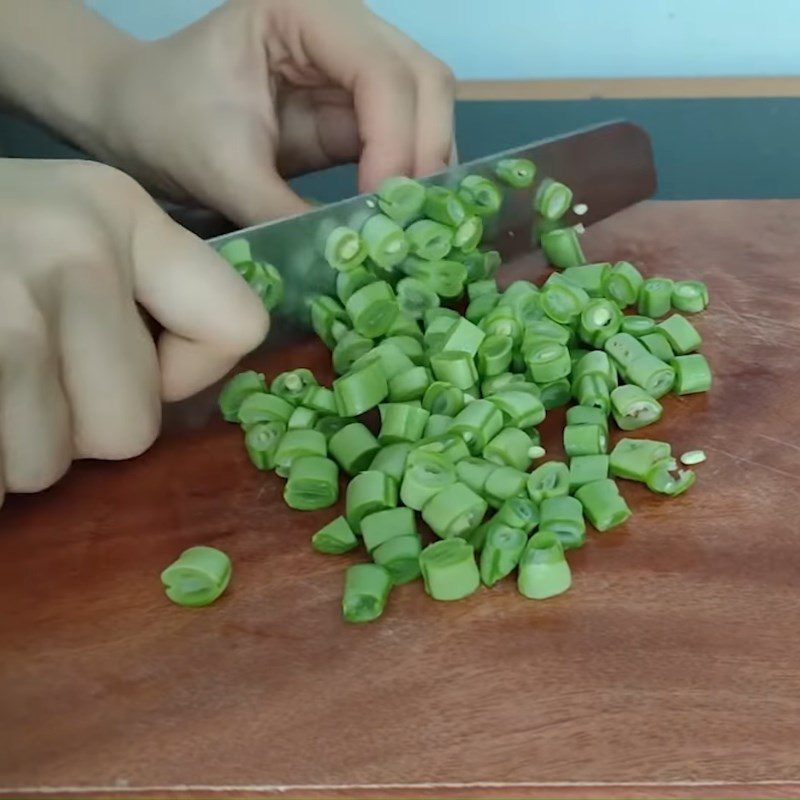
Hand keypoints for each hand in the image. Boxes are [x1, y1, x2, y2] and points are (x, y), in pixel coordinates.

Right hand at [0, 158, 267, 506]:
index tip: (137, 359)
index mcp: (116, 211)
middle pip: (133, 427)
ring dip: (7, 454)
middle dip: (75, 429)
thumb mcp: (54, 234)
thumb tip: (176, 383)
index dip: (188, 372)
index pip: (238, 326)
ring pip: (48, 466)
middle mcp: (69, 248)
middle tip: (14, 375)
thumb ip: (132, 298)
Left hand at [91, 0, 455, 224]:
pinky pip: (403, 139)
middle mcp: (342, 26)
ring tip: (404, 222)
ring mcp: (351, 68)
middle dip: (424, 152)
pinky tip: (395, 214)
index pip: (381, 72)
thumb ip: (286, 211)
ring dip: (424, 166)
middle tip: (406, 218)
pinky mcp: (351, 111)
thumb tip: (350, 254)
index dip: (394, 141)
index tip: (379, 207)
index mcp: (303, 11)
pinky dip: (408, 177)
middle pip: (425, 80)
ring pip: (426, 107)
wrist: (136, 118)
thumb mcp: (220, 169)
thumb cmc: (162, 119)